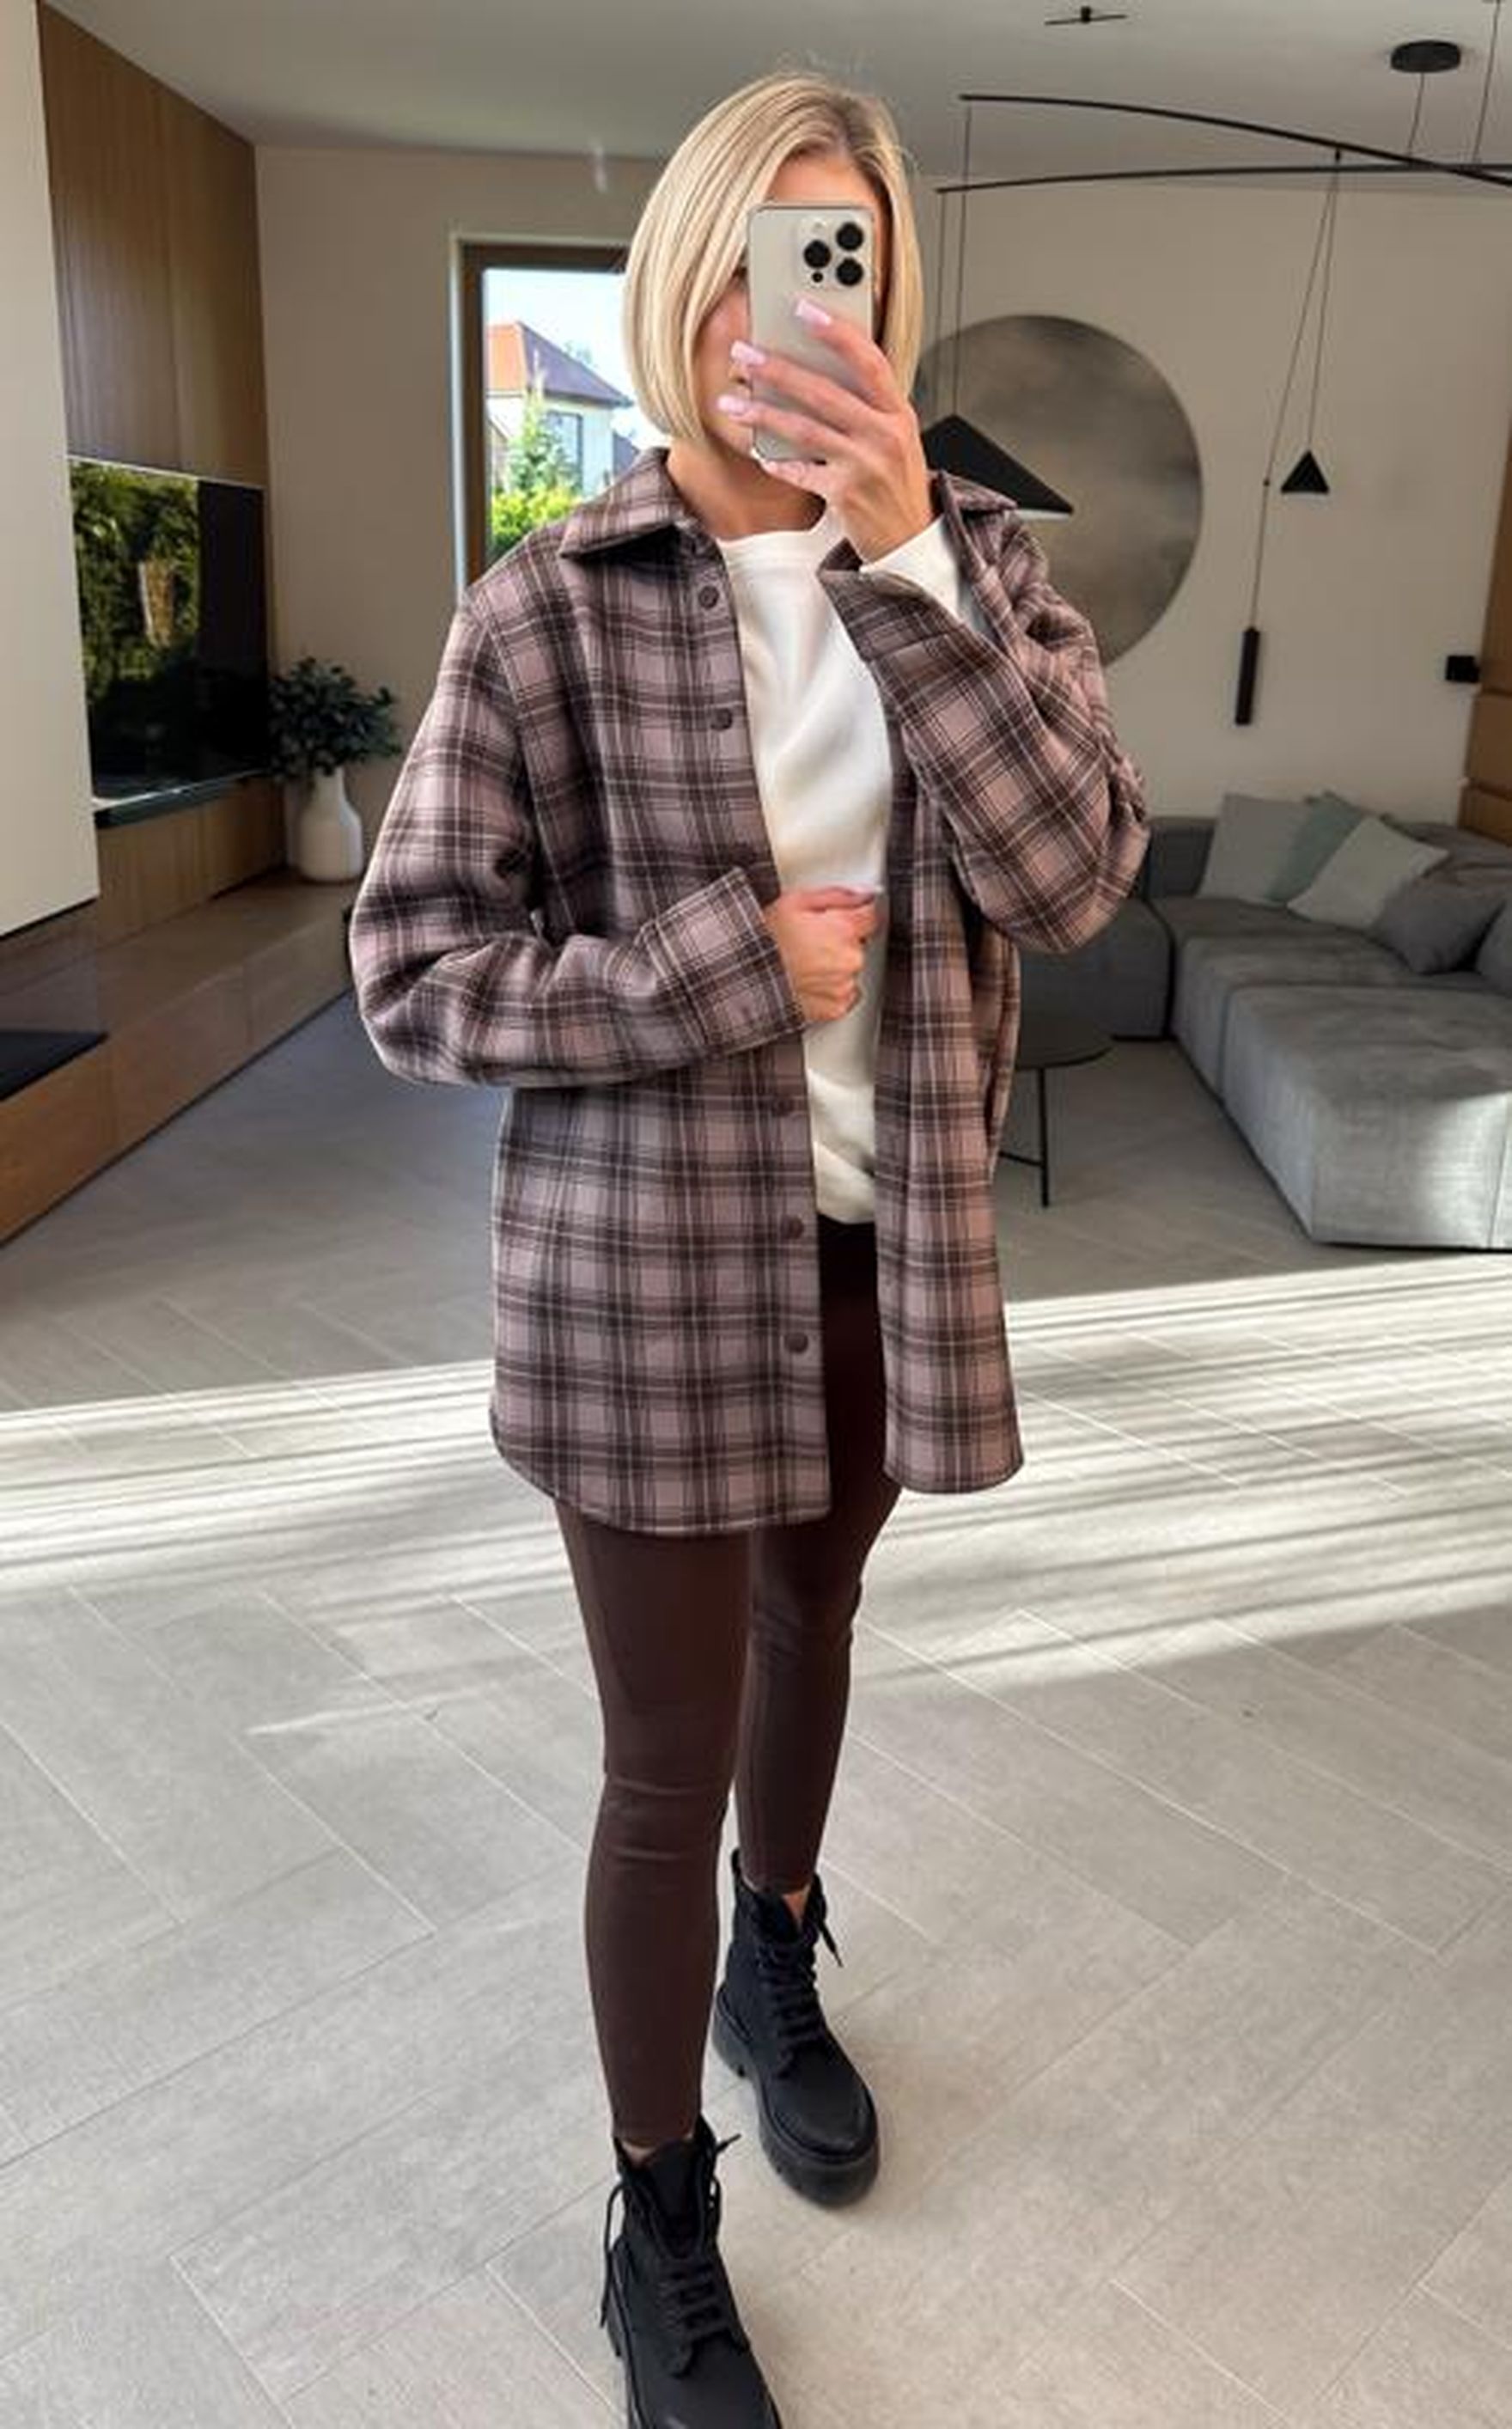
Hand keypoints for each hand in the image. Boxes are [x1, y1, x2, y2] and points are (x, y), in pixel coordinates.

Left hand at [715, 300, 933, 562]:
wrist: (910, 538)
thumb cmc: (897, 482)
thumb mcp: (896, 435)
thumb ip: (869, 403)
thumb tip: (821, 367)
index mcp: (898, 412)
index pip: (869, 360)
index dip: (836, 332)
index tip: (803, 308)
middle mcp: (884, 435)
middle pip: (824, 392)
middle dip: (778, 369)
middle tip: (744, 353)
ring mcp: (864, 465)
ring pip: (805, 430)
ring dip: (763, 413)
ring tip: (732, 402)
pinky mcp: (845, 496)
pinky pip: (800, 472)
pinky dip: (776, 462)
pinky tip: (758, 452)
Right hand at [761, 885, 881, 1024]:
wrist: (747, 978)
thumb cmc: (764, 941)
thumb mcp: (795, 902)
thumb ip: (837, 895)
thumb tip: (862, 893)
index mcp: (844, 928)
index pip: (871, 915)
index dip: (856, 914)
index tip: (842, 917)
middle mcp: (850, 958)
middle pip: (860, 944)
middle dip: (840, 941)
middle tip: (811, 941)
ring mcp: (844, 985)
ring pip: (850, 970)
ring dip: (835, 966)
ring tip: (805, 963)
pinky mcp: (836, 1007)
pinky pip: (844, 994)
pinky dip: (830, 989)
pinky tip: (809, 981)